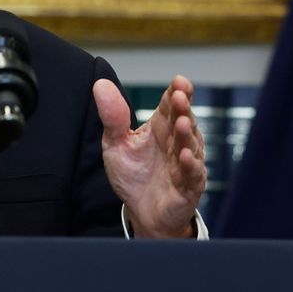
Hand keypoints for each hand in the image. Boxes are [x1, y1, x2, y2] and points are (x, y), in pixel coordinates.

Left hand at [92, 75, 205, 237]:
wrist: (140, 211)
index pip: (170, 106)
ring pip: (190, 145)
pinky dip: (190, 165)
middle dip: (183, 108)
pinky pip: (192, 174)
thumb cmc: (133, 174)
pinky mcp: (189, 186)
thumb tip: (100, 84)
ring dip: (186, 134)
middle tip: (180, 95)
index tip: (179, 81)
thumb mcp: (115, 143)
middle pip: (183, 120)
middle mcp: (177, 142)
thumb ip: (112, 117)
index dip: (176, 92)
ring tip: (181, 123)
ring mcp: (185, 163)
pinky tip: (185, 156)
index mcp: (160, 128)